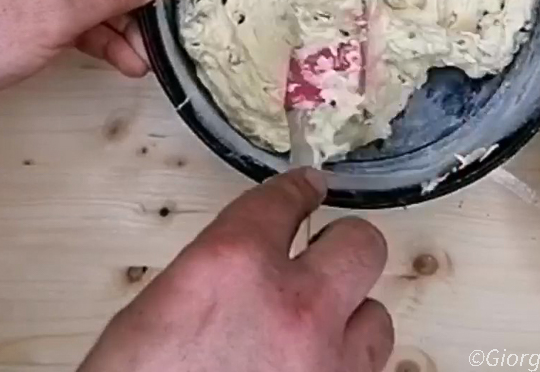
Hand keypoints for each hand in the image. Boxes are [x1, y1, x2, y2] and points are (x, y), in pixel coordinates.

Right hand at [78, 169, 393, 371]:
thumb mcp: (162, 308)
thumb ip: (222, 269)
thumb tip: (256, 260)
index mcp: (233, 264)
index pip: (284, 200)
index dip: (299, 189)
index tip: (308, 186)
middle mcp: (293, 306)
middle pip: (362, 244)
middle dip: (343, 246)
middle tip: (321, 259)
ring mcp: (327, 364)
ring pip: (377, 317)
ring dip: (348, 319)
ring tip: (315, 333)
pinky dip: (343, 367)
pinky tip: (313, 371)